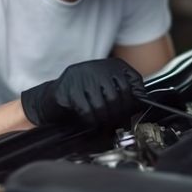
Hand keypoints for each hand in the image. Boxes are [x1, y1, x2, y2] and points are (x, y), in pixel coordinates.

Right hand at [20, 58, 145, 126]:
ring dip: (104, 121)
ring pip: (104, 106)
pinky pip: (88, 111)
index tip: (131, 115)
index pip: (132, 82)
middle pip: (118, 97)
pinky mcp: (69, 89)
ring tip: (102, 124)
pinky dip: (91, 121)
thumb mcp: (106, 89)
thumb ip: (123, 93)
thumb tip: (140, 105)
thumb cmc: (82, 95)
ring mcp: (82, 77)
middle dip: (119, 116)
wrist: (51, 99)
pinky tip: (89, 122)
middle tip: (117, 125)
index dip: (134, 103)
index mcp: (110, 65)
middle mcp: (97, 67)